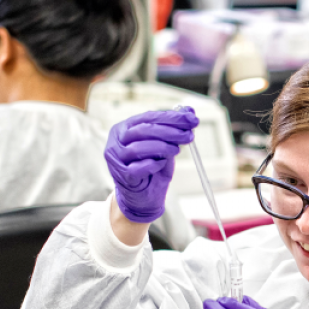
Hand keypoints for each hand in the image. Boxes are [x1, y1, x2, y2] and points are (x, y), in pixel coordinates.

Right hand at [104, 108, 197, 223]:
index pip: (148, 117)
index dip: (171, 117)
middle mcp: (116, 141)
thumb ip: (175, 129)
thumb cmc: (153, 169)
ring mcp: (116, 159)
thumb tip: (190, 111)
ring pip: (138, 148)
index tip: (191, 119)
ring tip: (177, 150)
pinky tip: (161, 164)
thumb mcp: (166, 146)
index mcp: (125, 128)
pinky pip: (137, 168)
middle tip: (189, 134)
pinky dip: (152, 164)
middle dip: (170, 130)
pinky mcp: (122, 176)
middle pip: (143, 130)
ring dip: (162, 147)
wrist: (144, 197)